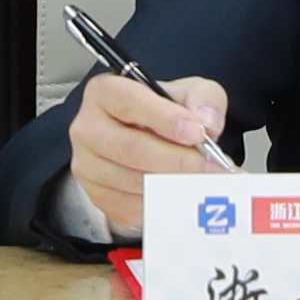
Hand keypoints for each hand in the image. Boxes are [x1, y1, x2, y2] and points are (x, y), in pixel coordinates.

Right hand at [66, 71, 230, 248]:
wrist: (147, 140)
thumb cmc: (164, 113)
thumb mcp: (189, 92)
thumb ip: (204, 98)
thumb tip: (206, 122)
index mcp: (105, 92)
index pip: (130, 102)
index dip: (165, 119)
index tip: (197, 132)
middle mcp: (88, 128)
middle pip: (131, 148)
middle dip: (177, 160)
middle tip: (211, 167)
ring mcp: (88, 165)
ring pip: (134, 182)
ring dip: (175, 185)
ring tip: (206, 182)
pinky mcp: (97, 196)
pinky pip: (132, 207)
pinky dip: (163, 204)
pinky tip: (185, 195)